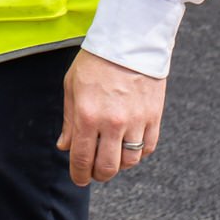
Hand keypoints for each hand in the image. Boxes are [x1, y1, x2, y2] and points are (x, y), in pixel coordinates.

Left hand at [57, 50, 165, 186]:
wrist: (129, 40)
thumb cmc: (96, 61)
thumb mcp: (72, 86)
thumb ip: (69, 120)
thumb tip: (65, 147)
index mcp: (88, 115)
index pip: (82, 159)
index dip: (79, 175)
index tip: (79, 179)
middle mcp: (112, 123)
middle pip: (108, 168)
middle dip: (98, 175)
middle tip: (94, 171)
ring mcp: (136, 121)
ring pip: (129, 162)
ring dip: (119, 165)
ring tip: (112, 156)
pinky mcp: (154, 117)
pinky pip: (148, 148)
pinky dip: (138, 154)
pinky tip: (129, 146)